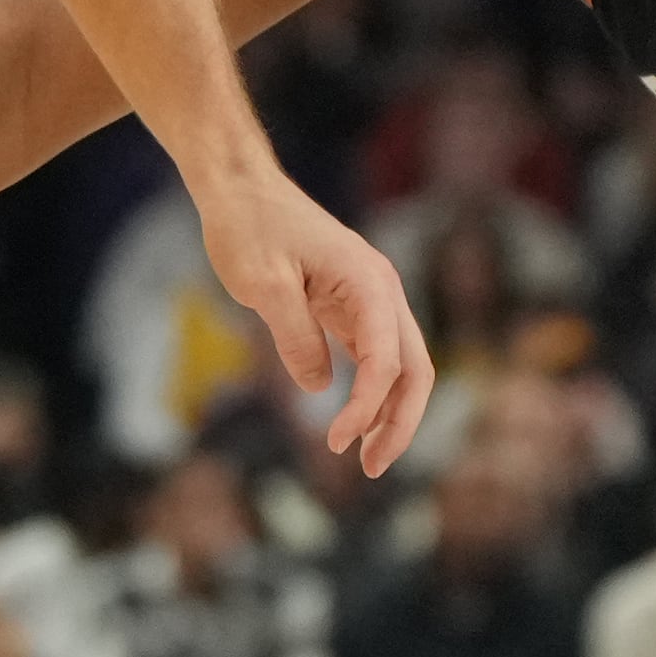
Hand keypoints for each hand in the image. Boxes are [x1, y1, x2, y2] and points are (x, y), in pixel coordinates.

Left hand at [191, 172, 432, 478]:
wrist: (240, 188)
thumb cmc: (249, 227)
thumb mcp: (263, 284)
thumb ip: (294, 337)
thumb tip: (320, 387)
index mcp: (369, 282)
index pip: (386, 361)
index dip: (366, 409)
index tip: (335, 443)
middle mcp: (382, 290)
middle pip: (415, 369)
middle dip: (400, 422)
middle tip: (370, 469)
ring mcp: (370, 297)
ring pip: (401, 366)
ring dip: (389, 413)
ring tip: (364, 458)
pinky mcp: (351, 304)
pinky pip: (376, 356)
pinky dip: (371, 393)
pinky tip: (354, 422)